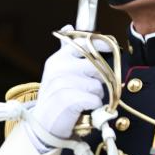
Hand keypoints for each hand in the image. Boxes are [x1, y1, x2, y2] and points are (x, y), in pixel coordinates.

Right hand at [29, 26, 106, 141]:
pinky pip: (95, 99)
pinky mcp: (68, 100)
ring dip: (96, 96)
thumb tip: (68, 27)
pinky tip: (82, 110)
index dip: (102, 44)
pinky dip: (93, 108)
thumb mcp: (57, 72)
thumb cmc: (55, 98)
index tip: (112, 48)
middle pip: (98, 66)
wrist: (42, 127)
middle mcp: (59, 69)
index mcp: (57, 60)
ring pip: (98, 84)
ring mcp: (62, 84)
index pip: (84, 43)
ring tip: (82, 101)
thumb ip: (66, 50)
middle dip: (100, 79)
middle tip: (89, 89)